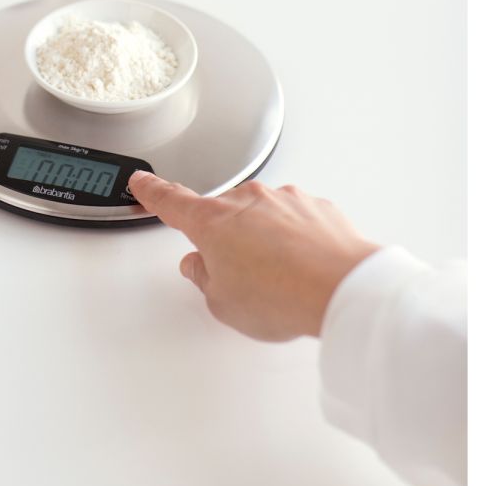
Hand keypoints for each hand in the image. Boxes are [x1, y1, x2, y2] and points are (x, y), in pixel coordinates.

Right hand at [128, 172, 379, 341]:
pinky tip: (306, 271)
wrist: (344, 288)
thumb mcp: (223, 303)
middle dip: (228, 243)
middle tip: (243, 280)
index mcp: (212, 221)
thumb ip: (205, 280)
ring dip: (265, 242)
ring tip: (281, 282)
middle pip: (223, 217)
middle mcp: (246, 199)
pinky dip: (297, 242)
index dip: (152, 192)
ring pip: (262, 219)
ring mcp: (283, 199)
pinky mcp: (315, 206)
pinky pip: (296, 223)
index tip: (142, 182)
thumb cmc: (281, 295)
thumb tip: (201, 266)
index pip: (171, 201)